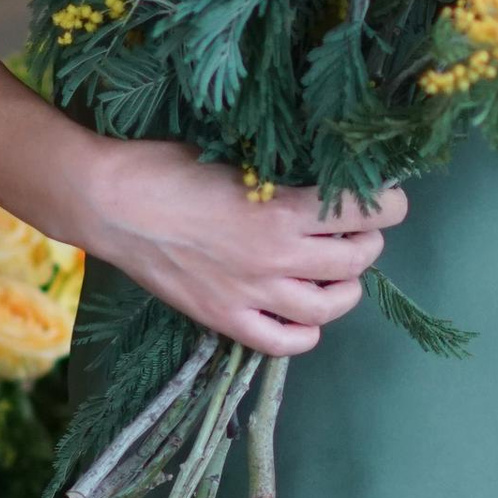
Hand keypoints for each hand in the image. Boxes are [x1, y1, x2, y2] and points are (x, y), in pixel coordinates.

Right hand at [80, 139, 406, 356]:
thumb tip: (324, 173)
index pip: (364, 212)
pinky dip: (306, 333)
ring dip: (347, 288)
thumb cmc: (166, 164)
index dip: (388, 204)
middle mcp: (276, 257)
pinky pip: (283, 342)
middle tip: (359, 230)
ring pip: (330, 306)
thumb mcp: (237, 155)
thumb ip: (283, 173)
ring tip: (340, 273)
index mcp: (283, 209)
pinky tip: (307, 316)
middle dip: (368, 241)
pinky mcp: (224, 318)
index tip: (387, 198)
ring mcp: (251, 294)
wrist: (109, 202)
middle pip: (356, 259)